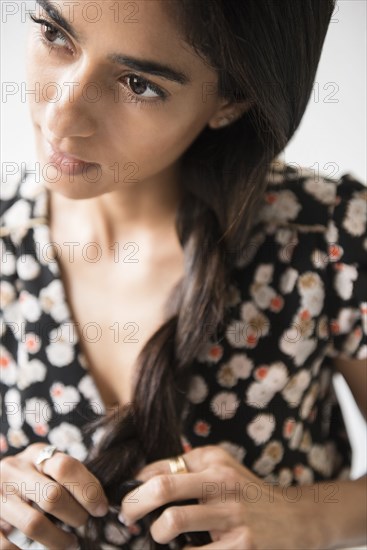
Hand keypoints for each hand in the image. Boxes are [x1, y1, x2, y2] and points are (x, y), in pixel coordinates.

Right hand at [0, 443, 108, 549]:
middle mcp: (14, 470)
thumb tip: (102, 504)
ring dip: (58, 540)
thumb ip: (69, 477)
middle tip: (84, 525)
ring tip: (70, 544)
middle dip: (76, 516)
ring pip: (34, 523)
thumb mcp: (47, 469)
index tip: (101, 509)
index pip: (66, 467)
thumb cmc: (32, 479)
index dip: (89, 490)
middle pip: (53, 496)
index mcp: (36, 454)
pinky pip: (6, 545)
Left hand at [120, 445, 309, 549]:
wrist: (296, 519)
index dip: (136, 485)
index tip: (128, 497)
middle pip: (162, 487)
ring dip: (156, 534)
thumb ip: (190, 467)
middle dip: (133, 505)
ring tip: (159, 537)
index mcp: (214, 461)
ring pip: (172, 523)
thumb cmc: (248, 494)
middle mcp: (222, 482)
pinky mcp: (241, 547)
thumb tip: (143, 479)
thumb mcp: (223, 468)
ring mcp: (232, 516)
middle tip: (127, 516)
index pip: (161, 467)